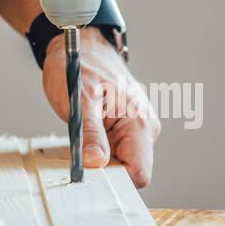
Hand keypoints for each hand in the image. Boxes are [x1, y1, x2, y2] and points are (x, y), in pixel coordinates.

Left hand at [42, 28, 160, 187]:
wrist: (82, 46)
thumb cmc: (81, 67)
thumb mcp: (80, 101)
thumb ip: (90, 134)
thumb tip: (96, 162)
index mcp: (140, 123)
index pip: (139, 173)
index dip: (114, 180)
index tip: (90, 174)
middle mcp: (145, 129)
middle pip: (130, 172)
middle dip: (105, 171)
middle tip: (81, 156)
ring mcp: (137, 130)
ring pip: (121, 164)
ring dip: (100, 161)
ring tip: (83, 141)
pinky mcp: (127, 130)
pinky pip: (116, 154)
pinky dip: (99, 153)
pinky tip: (87, 138)